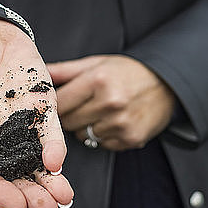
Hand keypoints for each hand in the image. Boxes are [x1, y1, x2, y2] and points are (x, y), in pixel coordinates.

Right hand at [0, 14, 72, 207]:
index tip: (14, 205)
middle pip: (10, 171)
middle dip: (28, 192)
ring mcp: (15, 117)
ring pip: (33, 156)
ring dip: (48, 179)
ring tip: (63, 198)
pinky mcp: (37, 101)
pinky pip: (48, 127)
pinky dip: (55, 145)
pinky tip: (59, 161)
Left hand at [47, 55, 175, 150]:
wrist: (167, 84)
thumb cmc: (128, 72)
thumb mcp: (96, 64)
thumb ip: (65, 70)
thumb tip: (40, 71)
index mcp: (98, 81)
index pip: (59, 104)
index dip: (55, 105)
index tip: (60, 103)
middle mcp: (110, 103)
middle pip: (68, 122)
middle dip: (70, 116)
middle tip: (82, 106)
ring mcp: (121, 123)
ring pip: (82, 136)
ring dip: (85, 127)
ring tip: (99, 112)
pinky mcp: (130, 138)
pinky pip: (101, 144)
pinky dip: (102, 136)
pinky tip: (112, 122)